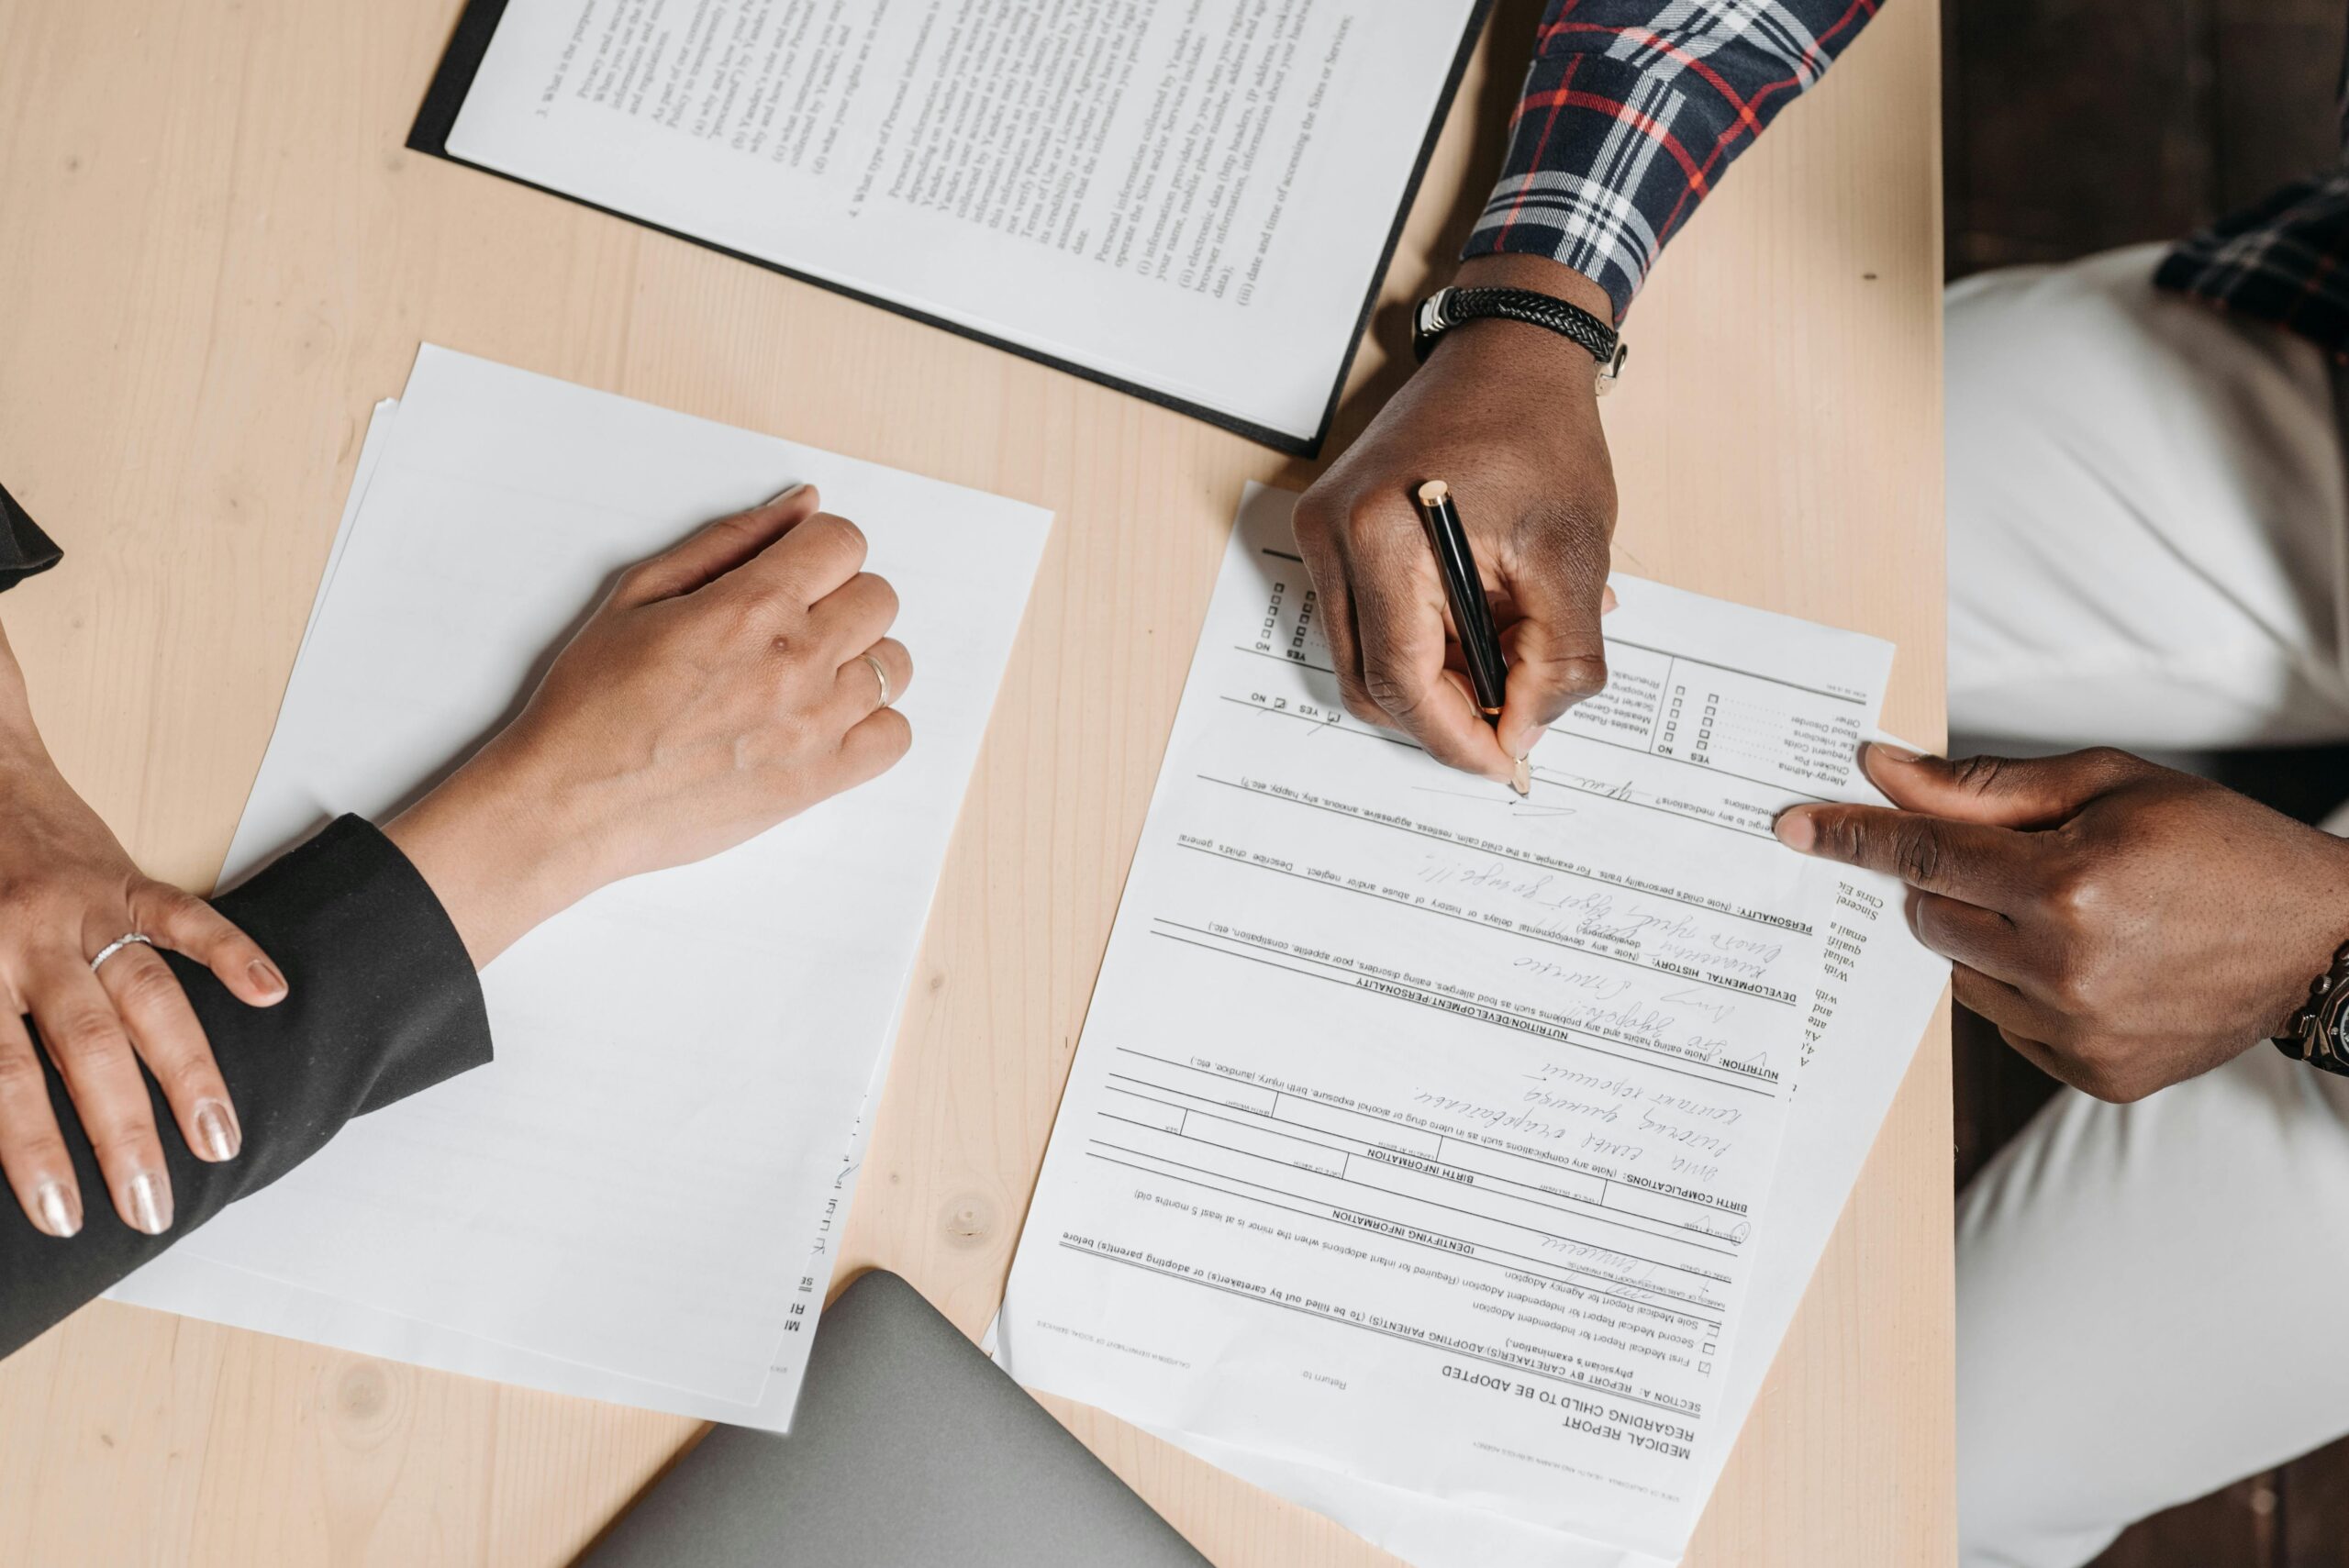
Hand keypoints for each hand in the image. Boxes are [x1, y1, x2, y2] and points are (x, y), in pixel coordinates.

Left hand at [0, 631, 286, 1238]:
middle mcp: (24, 941)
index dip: (33, 1150)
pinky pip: (186, 916)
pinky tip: (270, 995)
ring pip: (145, 1000)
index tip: (61, 1213)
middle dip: (123, 1135)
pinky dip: (231, 952)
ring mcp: (81, 909)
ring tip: (219, 1141)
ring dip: (188, 1074)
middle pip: (86, 1050)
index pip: (4, 1077)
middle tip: (151, 1204)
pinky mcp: (123, 879)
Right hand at [384, 484, 912, 964]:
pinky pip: (896, 736)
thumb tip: (801, 504)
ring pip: (894, 664)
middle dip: (839, 597)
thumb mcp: (641, 592)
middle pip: (879, 598)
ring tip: (802, 676)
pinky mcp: (820, 780)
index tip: (793, 570)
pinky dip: (871, 724)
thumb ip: (730, 540)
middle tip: (789, 623)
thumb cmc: (593, 700)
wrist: (572, 801)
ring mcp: (816, 725)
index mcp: (753, 606)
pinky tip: (822, 721)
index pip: (845, 542)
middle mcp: (797, 661)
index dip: (818, 548)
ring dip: (857, 659)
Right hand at [1293, 254, 1618, 784]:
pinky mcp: (1332, 529)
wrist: (1511, 355)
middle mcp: (1333, 535)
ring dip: (1436, 680)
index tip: (1506, 762)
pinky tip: (1481, 619)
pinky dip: (1423, 641)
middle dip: (1445, 716)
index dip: (1455, 736)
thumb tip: (1524, 733)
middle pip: (1371, 682)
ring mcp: (1323, 531)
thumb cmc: (1542, 436)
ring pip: (1366, 659)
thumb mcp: (1574, 556)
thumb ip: (1557, 661)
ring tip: (1509, 651)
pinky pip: (1367, 619)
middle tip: (1515, 718)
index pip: (1401, 680)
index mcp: (1383, 536)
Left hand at [1776, 745, 2348, 1101]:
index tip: (1797, 827)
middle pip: (1930, 918)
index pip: (1923, 855)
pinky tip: (2090, 962)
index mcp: (2068, 885)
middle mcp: (2065, 968)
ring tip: (2065, 911)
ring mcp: (2079, 1034)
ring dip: (1984, 938)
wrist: (2323, 938)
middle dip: (1942, 883)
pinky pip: (2008, 1024)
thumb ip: (1983, 786)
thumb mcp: (2106, 784)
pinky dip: (2023, 989)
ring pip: (1961, 975)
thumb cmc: (2217, 844)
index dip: (1854, 836)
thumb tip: (1883, 773)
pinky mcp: (2094, 1076)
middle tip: (2003, 861)